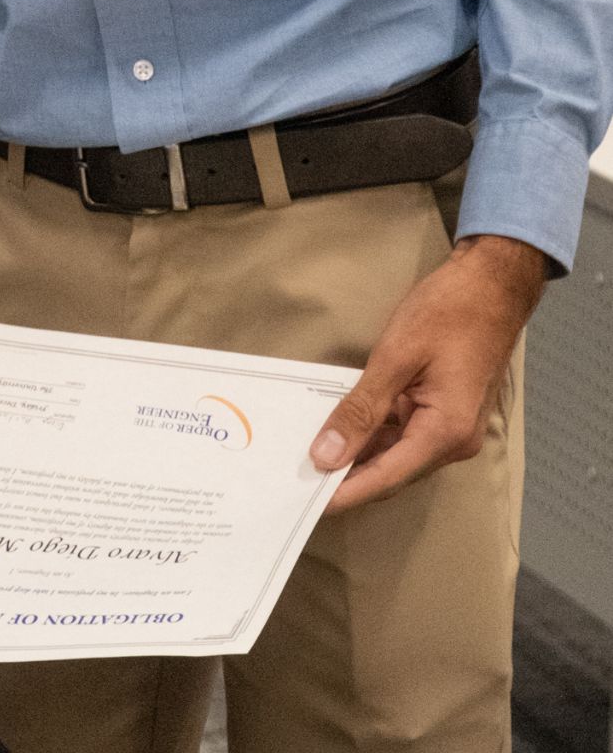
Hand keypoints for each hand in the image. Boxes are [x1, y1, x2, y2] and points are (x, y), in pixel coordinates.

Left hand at [311, 233, 544, 512]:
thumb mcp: (396, 357)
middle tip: (299, 480)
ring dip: (360, 454)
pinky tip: (344, 426)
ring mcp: (453, 428)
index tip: (308, 506)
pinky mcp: (447, 411)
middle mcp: (454, 441)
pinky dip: (376, 433)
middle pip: (392, 470)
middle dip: (348, 476)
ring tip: (312, 455)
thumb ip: (362, 409)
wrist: (492, 285)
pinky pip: (406, 433)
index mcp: (445, 433)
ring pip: (398, 453)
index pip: (386, 477)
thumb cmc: (448, 313)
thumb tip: (326, 454)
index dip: (346, 492)